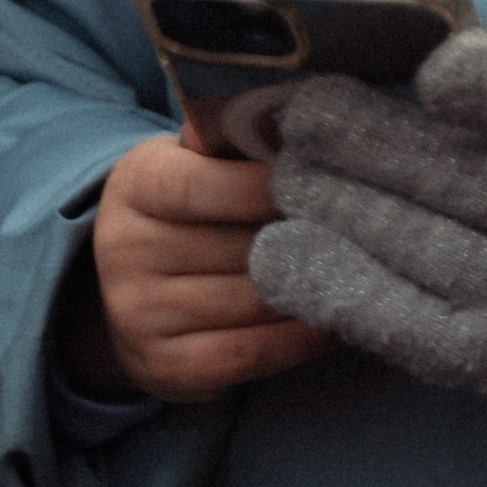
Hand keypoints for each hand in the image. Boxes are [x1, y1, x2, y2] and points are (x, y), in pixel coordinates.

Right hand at [75, 134, 335, 403]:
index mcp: (134, 187)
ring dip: (311, 288)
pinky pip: (251, 352)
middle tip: (361, 229)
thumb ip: (230, 146)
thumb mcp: (188, 164)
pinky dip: (300, 337)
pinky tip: (330, 317)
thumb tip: (292, 120)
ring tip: (358, 270)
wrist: (127, 295)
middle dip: (305, 239)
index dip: (259, 188)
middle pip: (239, 248)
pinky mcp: (167, 365)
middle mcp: (125, 250)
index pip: (195, 187)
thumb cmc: (185, 214)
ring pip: (253, 301)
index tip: (315, 182)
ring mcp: (140, 314)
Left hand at [251, 0, 486, 425]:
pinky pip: (381, 316)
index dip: (449, 71)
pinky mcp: (478, 360)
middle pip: (425, 164)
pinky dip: (317, 278)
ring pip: (389, 233)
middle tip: (299, 113)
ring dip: (315, 192)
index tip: (424, 68)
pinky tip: (279, 249)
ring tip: (289, 167)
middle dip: (338, 128)